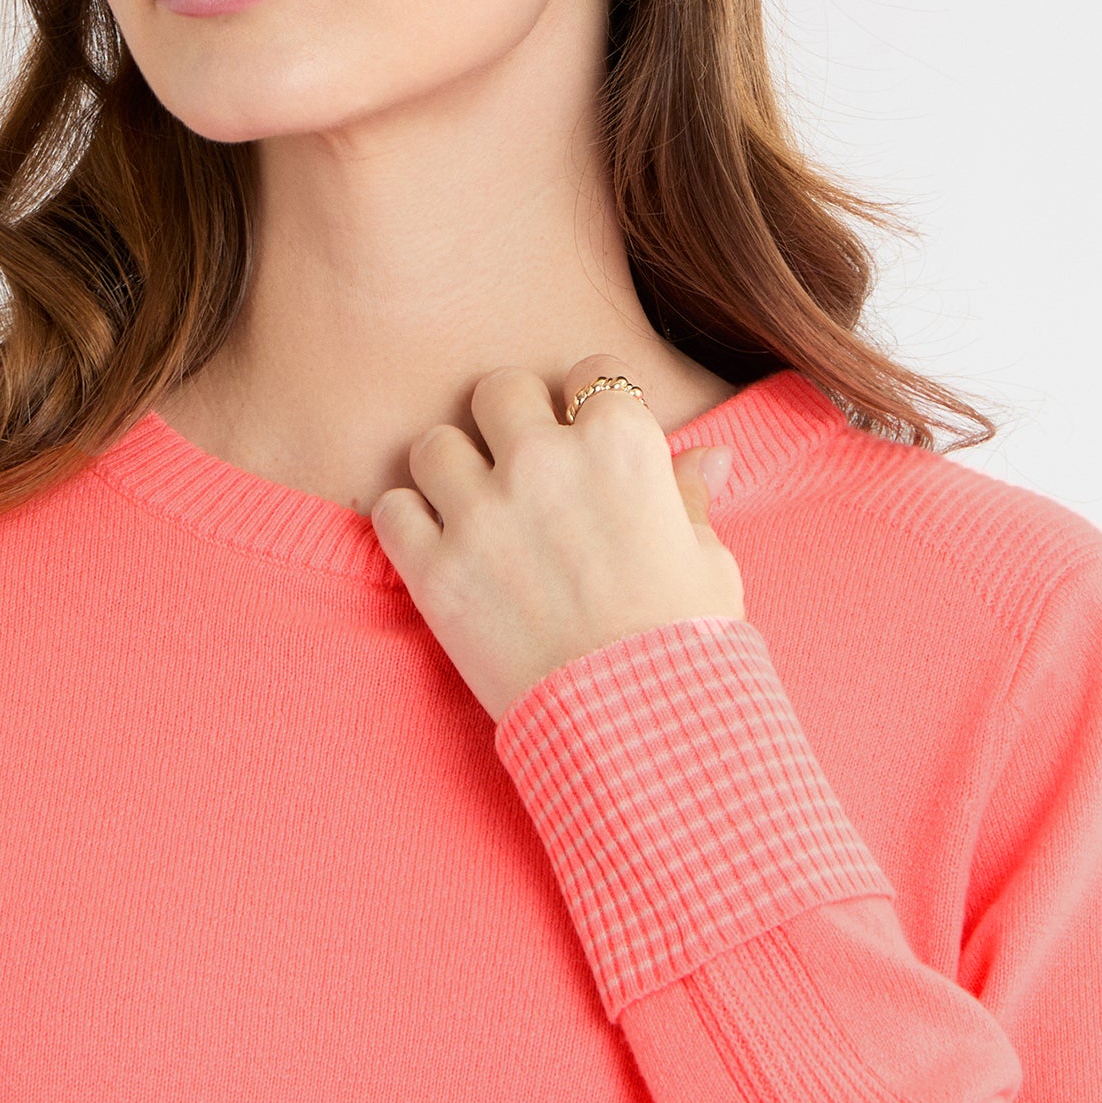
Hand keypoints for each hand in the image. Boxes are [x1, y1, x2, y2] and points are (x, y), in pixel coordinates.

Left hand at [369, 354, 745, 724]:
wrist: (636, 729)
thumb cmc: (684, 643)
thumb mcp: (708, 561)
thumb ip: (690, 498)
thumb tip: (708, 457)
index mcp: (622, 445)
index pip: (588, 373)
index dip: (586, 405)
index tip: (584, 436)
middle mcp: (546, 463)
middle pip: (498, 391)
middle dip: (509, 420)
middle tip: (519, 463)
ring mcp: (483, 514)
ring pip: (434, 444)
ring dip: (450, 470)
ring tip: (471, 506)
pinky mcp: (435, 571)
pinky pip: (393, 510)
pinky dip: (409, 524)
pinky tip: (437, 545)